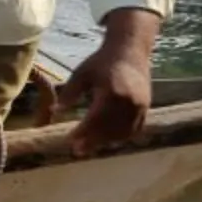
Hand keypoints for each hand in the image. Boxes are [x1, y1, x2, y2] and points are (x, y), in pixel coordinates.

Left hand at [58, 10, 158, 156]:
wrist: (130, 51)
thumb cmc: (102, 61)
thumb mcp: (81, 74)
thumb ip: (69, 93)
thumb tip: (55, 111)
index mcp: (111, 93)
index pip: (95, 120)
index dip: (83, 133)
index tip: (70, 141)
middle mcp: (128, 102)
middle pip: (109, 130)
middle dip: (92, 141)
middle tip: (77, 150)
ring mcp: (140, 106)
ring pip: (123, 132)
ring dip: (106, 141)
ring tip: (90, 145)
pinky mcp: (146, 107)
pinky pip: (135, 129)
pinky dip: (121, 136)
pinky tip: (108, 140)